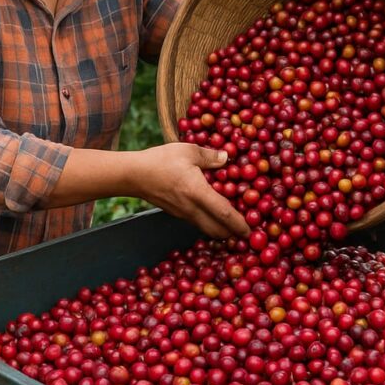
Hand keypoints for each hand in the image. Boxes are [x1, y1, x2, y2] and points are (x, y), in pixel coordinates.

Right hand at [131, 143, 249, 237]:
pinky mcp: (175, 213)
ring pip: (206, 228)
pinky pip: (196, 222)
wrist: (132, 175)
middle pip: (217, 230)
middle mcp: (191, 208)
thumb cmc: (160, 160)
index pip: (224, 214)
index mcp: (198, 193)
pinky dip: (208, 222)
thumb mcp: (188, 150)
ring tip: (231, 223)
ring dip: (220, 229)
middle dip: (233, 233)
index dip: (240, 224)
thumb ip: (210, 156)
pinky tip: (210, 212)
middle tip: (245, 229)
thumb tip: (227, 158)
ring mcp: (182, 213)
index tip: (251, 231)